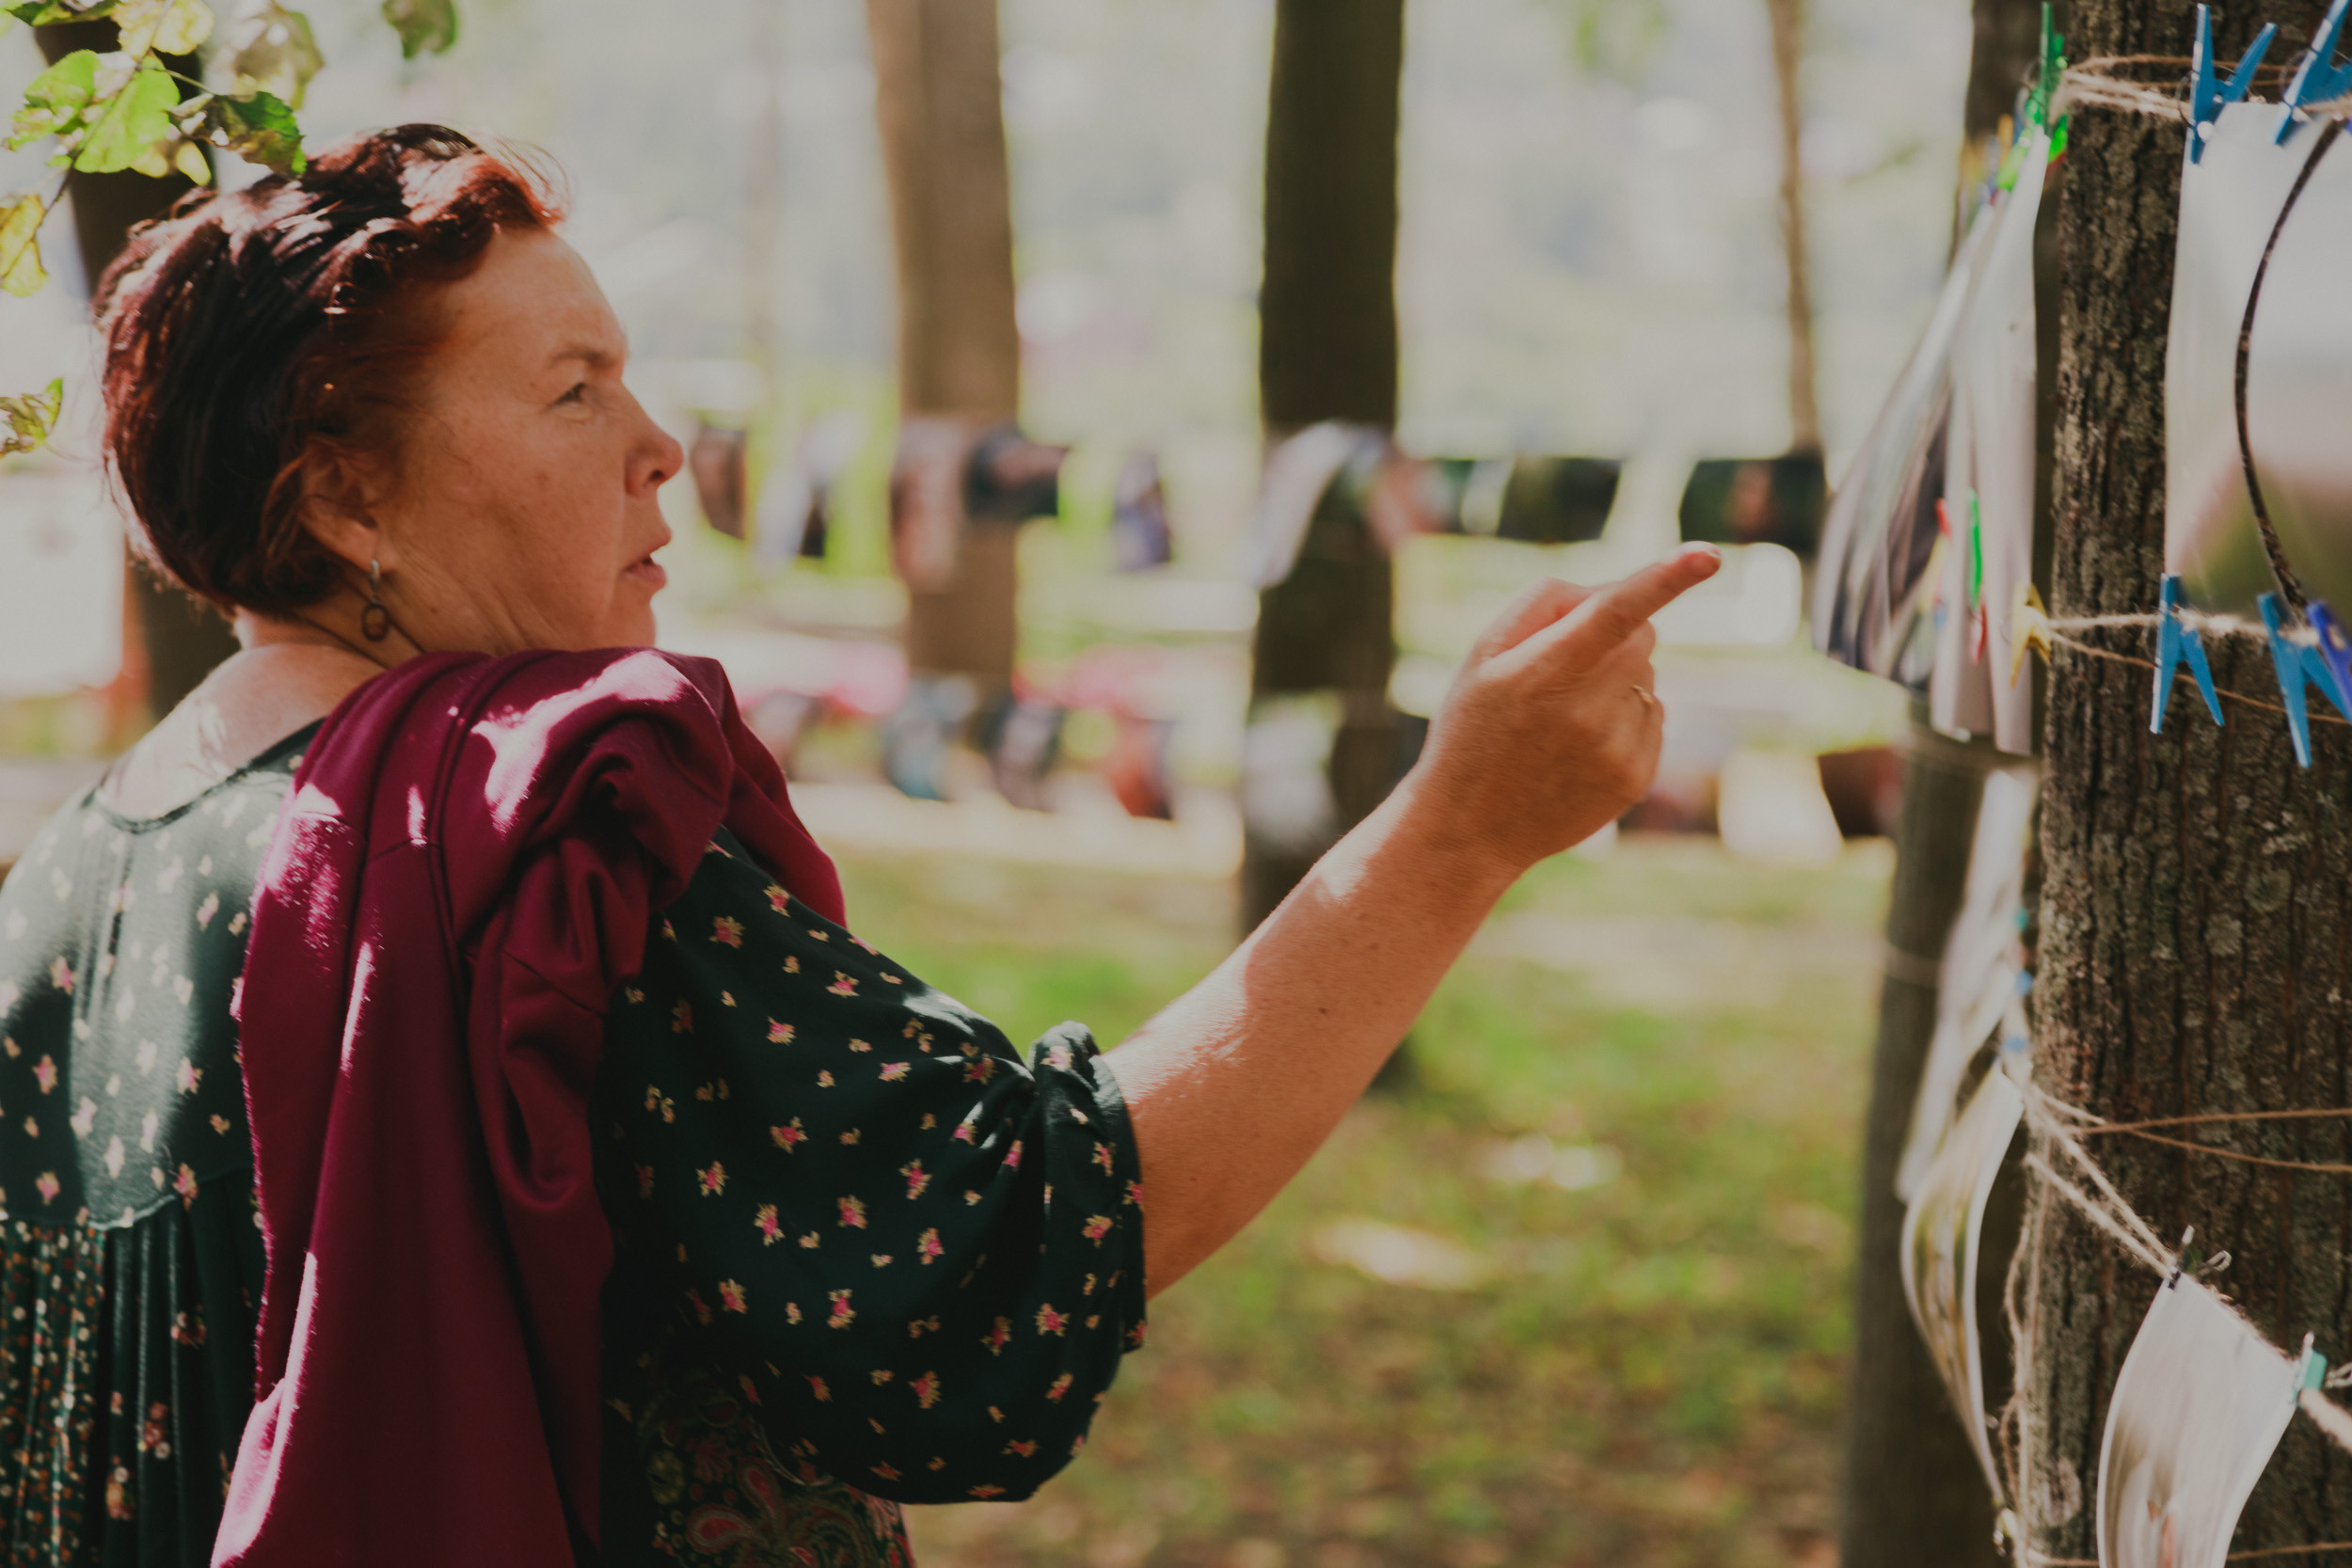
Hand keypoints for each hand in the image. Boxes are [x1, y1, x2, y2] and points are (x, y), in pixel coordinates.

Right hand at [1402, 543, 1720, 877]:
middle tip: (1559, 667)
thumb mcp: (1481, 657)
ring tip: (1560, 721)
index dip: (1664, 579)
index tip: (1709, 555)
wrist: (1469, 829)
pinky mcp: (1636, 778)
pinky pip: (1654, 716)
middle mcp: (1587, 711)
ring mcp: (1616, 749)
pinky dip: (1626, 718)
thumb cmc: (1473, 729)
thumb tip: (1613, 592)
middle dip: (1614, 635)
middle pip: (1642, 636)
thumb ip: (1543, 604)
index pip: (1614, 613)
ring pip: (1647, 677)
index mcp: (1543, 672)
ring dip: (1616, 681)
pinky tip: (1581, 746)